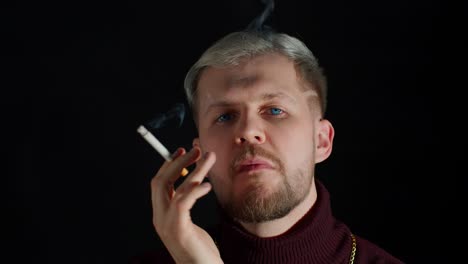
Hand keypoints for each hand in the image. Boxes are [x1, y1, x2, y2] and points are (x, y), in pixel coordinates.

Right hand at [151, 147, 221, 263]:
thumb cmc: (200, 249)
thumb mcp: (191, 221)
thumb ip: (188, 201)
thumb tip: (195, 177)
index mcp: (161, 214)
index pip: (159, 183)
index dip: (169, 164)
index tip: (183, 149)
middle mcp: (160, 218)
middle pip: (161, 181)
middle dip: (177, 161)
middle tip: (196, 148)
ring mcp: (166, 224)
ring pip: (175, 188)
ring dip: (194, 170)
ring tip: (209, 156)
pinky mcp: (178, 229)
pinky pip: (182, 203)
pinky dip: (194, 190)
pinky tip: (207, 185)